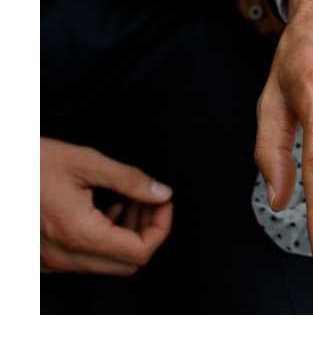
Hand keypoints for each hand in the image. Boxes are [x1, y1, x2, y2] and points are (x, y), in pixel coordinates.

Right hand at [40, 138, 173, 277]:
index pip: (139, 253)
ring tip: (125, 199)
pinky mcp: (45, 261)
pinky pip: (85, 262)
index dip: (161, 227)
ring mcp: (53, 264)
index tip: (163, 200)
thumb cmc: (35, 161)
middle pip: (126, 265)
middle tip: (148, 199)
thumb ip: (129, 179)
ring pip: (106, 266)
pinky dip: (103, 240)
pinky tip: (102, 208)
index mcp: (80, 234)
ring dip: (126, 236)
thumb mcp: (86, 161)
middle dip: (146, 232)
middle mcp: (66, 258)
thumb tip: (162, 193)